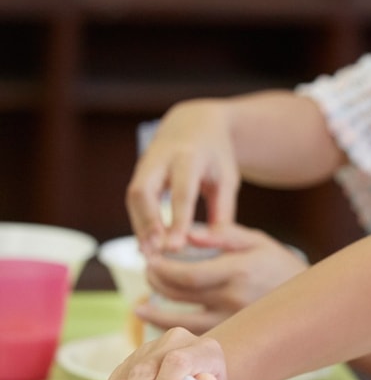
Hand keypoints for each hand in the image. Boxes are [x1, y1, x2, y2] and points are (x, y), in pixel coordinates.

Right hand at [127, 99, 240, 252]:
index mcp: (189, 156)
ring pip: (134, 197)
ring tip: (148, 255)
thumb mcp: (228, 178)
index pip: (181, 192)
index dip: (178, 220)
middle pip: (144, 191)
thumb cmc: (216, 155)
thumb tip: (212, 244)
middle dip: (148, 222)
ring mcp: (145, 163)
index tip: (177, 247)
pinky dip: (139, 222)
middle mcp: (161, 157)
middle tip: (155, 252)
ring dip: (139, 227)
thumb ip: (223, 210)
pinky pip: (134, 200)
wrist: (195, 124)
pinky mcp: (139, 172)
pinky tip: (146, 244)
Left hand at [139, 223, 309, 332]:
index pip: (187, 275)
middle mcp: (233, 300)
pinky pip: (195, 336)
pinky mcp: (233, 336)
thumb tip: (188, 234)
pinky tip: (159, 324)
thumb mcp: (257, 241)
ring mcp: (233, 322)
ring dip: (156, 314)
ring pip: (183, 323)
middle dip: (156, 282)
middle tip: (148, 272)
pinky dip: (174, 331)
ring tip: (141, 305)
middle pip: (179, 296)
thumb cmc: (279, 266)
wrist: (308, 302)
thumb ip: (223, 234)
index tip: (151, 259)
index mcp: (238, 272)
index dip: (162, 269)